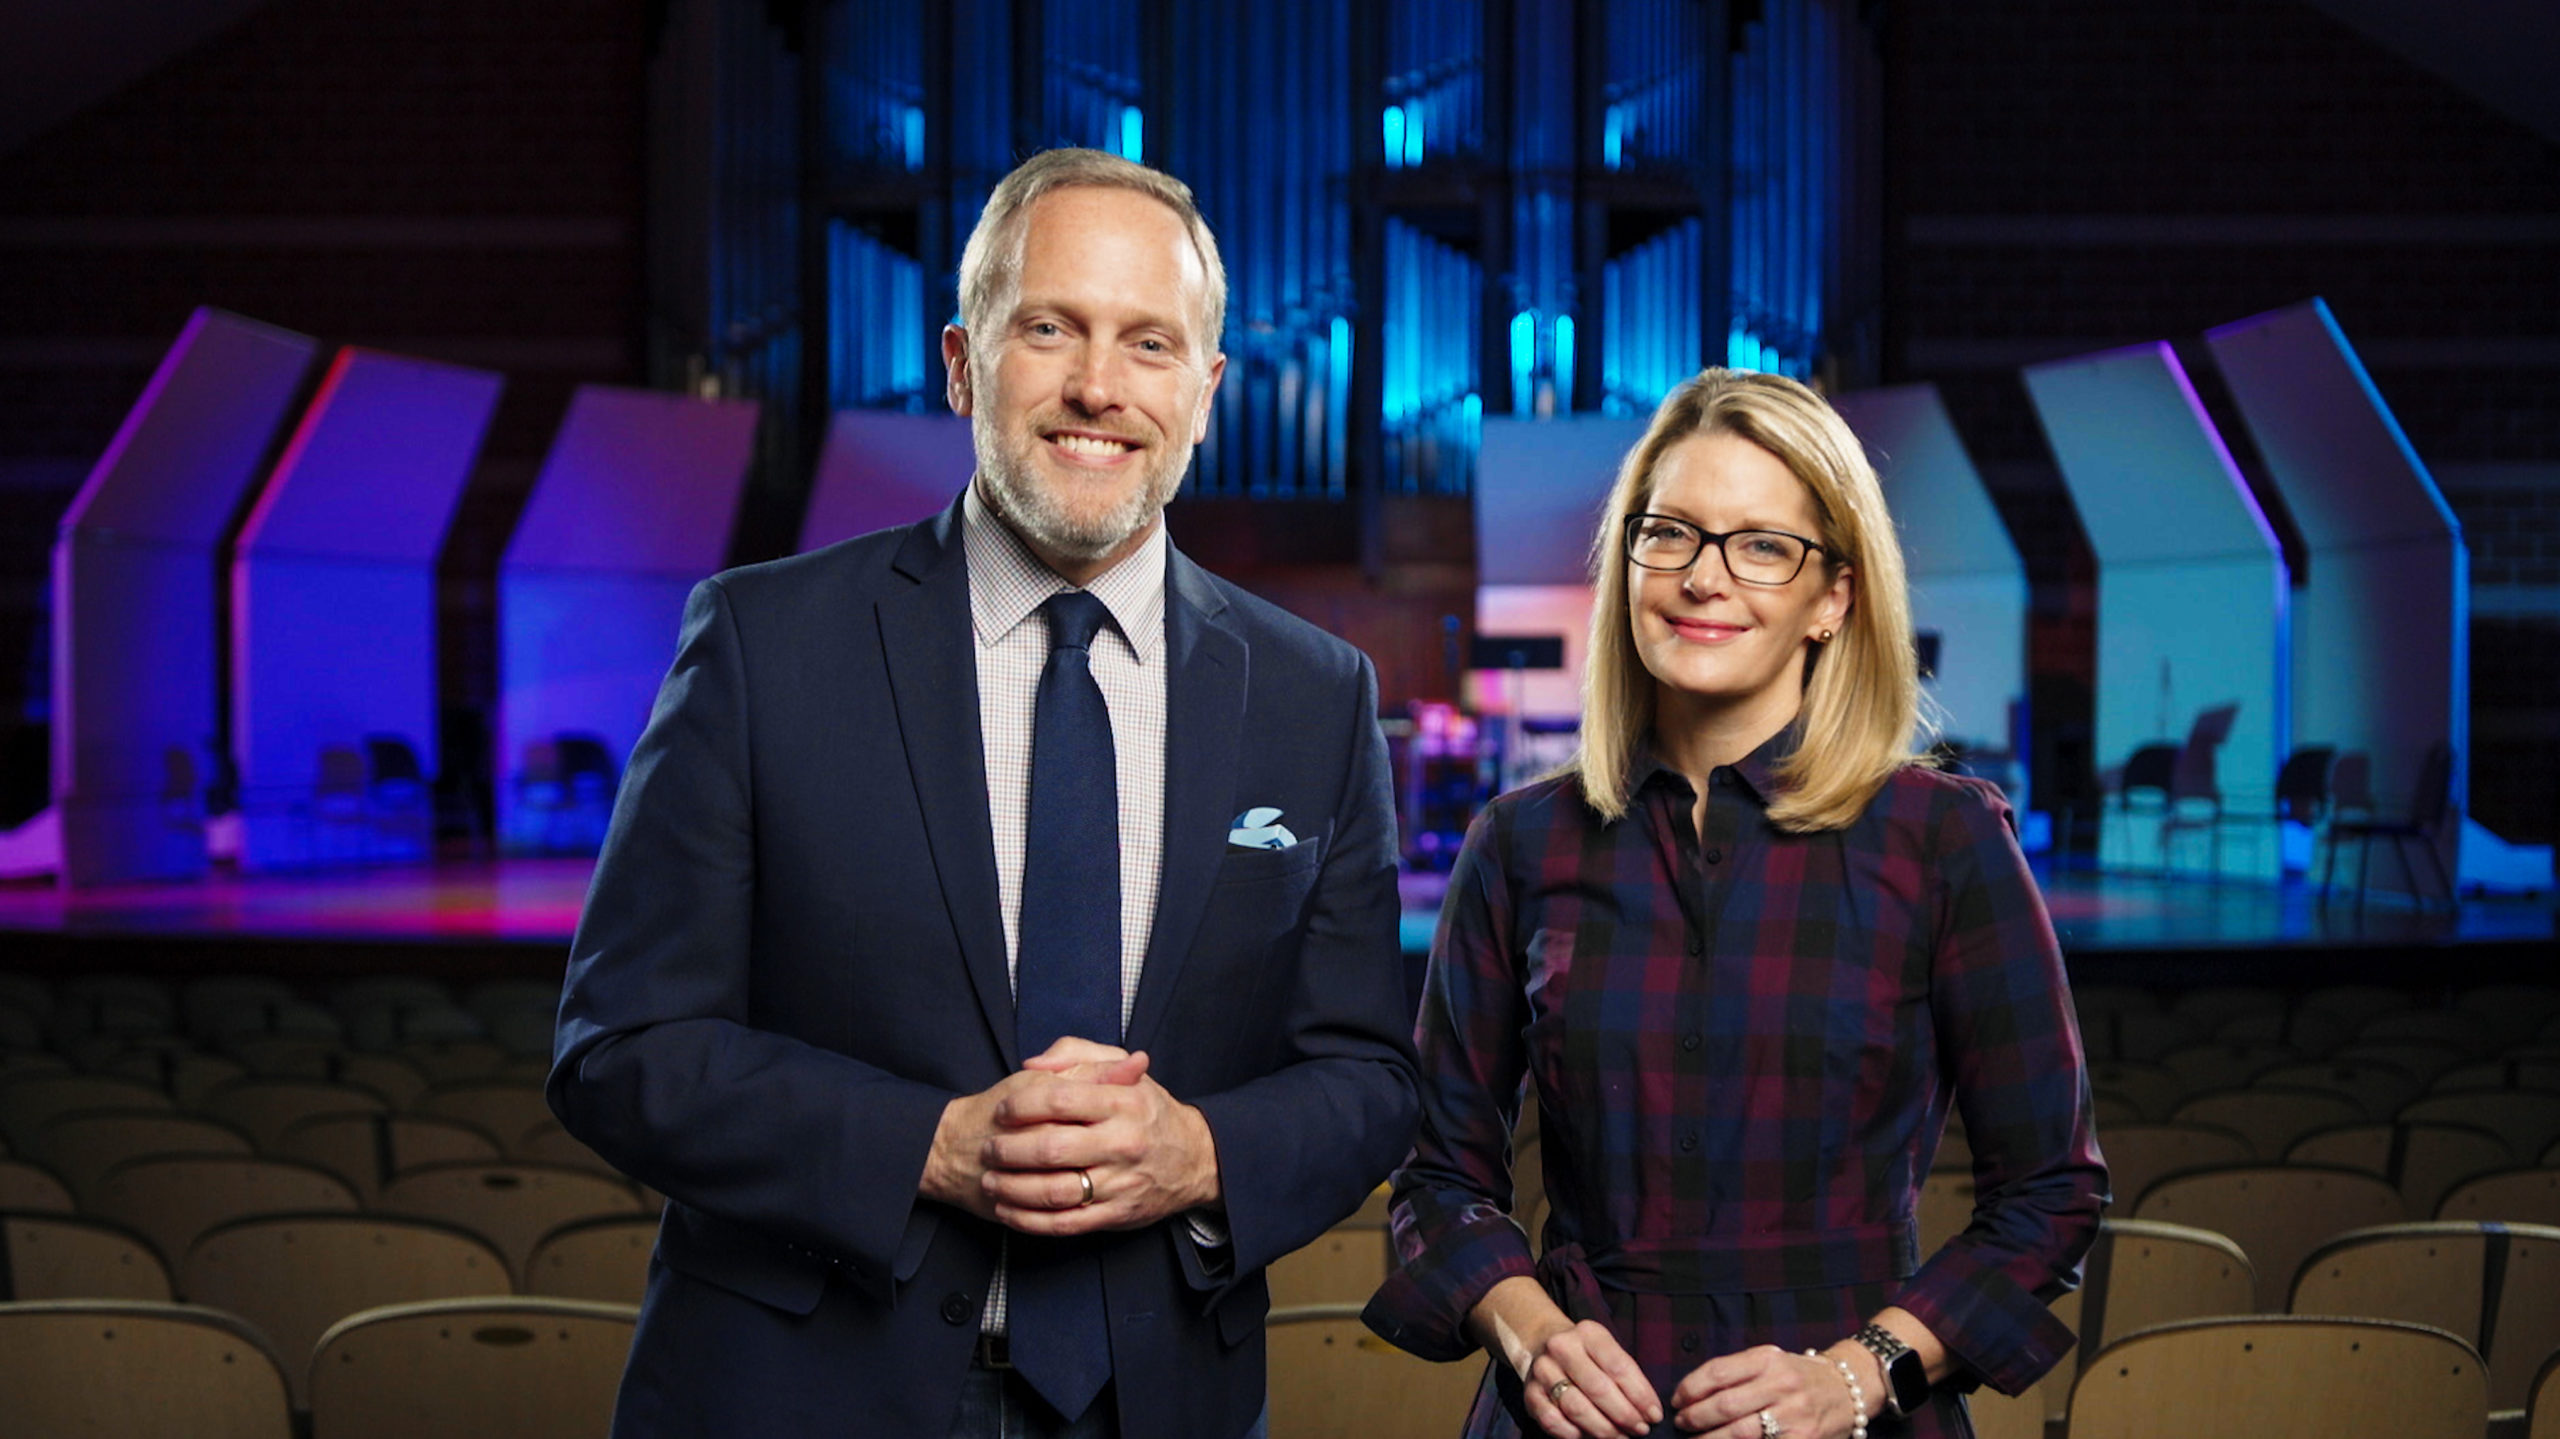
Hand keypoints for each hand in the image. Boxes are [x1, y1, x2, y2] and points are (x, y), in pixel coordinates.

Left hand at [918, 1039, 1145, 1220]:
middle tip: (988, 1149)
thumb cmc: (1148, 1111)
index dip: (1022, 1105)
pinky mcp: (1116, 1215)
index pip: (1060, 1100)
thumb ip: (1077, 1055)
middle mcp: (1122, 1143)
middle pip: (1051, 1148)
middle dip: (1009, 1150)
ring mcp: (1120, 1183)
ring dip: (1013, 1188)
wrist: (1195, 1159)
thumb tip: (1032, 1064)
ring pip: (1054, 1191)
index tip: (1002, 1111)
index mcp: (1123, 1102)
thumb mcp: (1123, 1070)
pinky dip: (1030, 1221)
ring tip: (991, 1181)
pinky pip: (1065, 1223)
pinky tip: (1009, 1210)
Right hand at [1508, 1312, 1659, 1437]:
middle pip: (1598, 1388)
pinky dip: (1573, 1434)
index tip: (1654, 1415)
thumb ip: (1626, 1376)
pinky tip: (1588, 1437)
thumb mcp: (1607, 1351)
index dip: (1641, 1395)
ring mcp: (1543, 1370)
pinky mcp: (1529, 1393)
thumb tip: (1649, 1412)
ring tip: (1620, 1437)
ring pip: (1576, 1407)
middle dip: (1625, 1415)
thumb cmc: (1587, 1354)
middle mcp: (1562, 1347)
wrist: (1542, 1343)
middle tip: (1640, 1430)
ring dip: (1603, 1429)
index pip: (1619, 1367)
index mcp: (1588, 1333)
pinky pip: (1552, 1420)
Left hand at [1668, 1346, 1861, 1437]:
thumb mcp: (1771, 1360)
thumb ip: (1736, 1372)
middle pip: (1725, 1405)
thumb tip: (1691, 1393)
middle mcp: (1782, 1385)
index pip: (1718, 1372)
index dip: (1690, 1388)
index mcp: (1768, 1360)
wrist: (1848, 1390)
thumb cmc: (1798, 1376)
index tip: (1677, 1400)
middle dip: (1695, 1418)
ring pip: (1740, 1433)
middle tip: (1681, 1423)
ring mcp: (1794, 1415)